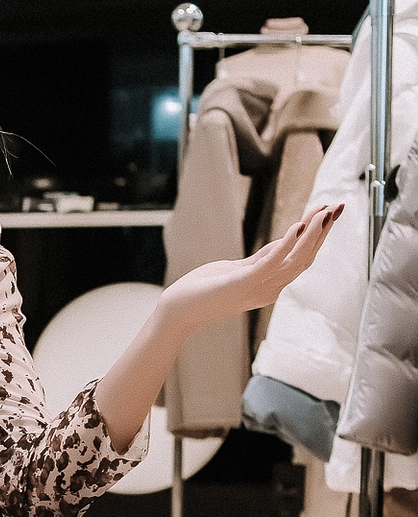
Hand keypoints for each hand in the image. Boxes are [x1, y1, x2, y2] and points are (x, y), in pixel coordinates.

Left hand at [162, 202, 344, 335]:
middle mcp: (270, 289)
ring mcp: (258, 288)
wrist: (178, 310)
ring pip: (295, 261)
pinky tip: (298, 227)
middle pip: (305, 258)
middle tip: (339, 206)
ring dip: (312, 235)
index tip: (330, 211)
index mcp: (270, 285)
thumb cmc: (204, 289)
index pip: (302, 258)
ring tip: (325, 212)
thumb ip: (263, 258)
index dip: (318, 235)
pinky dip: (286, 245)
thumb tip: (286, 241)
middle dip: (323, 231)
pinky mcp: (243, 284)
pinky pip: (270, 263)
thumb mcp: (238, 269)